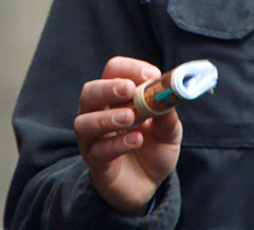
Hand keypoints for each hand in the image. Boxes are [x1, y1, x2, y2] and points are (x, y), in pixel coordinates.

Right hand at [74, 56, 181, 214]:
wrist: (148, 185)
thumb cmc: (154, 150)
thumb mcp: (169, 131)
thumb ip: (168, 115)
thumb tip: (168, 96)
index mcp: (116, 98)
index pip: (113, 71)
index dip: (130, 69)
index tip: (150, 75)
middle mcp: (97, 114)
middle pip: (90, 92)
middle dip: (108, 88)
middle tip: (129, 89)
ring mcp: (93, 139)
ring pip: (84, 122)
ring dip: (107, 117)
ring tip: (130, 117)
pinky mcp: (96, 162)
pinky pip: (98, 150)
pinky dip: (117, 143)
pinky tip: (136, 140)